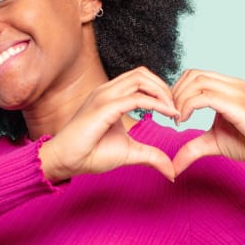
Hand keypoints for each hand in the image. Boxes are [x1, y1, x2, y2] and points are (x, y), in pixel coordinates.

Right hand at [39, 67, 180, 181]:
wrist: (66, 161)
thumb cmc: (91, 154)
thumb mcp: (130, 152)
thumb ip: (151, 155)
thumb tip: (171, 171)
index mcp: (111, 96)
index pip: (141, 79)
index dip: (161, 91)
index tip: (174, 111)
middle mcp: (107, 91)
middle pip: (143, 73)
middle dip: (165, 87)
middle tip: (177, 109)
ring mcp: (104, 96)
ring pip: (141, 79)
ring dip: (163, 92)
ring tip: (173, 111)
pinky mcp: (104, 108)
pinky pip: (137, 99)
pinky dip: (157, 104)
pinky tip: (167, 115)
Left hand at [170, 69, 244, 172]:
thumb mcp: (214, 143)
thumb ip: (193, 148)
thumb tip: (173, 167)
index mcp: (227, 87)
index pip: (194, 75)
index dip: (177, 90)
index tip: (171, 112)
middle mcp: (232, 85)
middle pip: (192, 75)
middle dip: (175, 93)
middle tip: (170, 115)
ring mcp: (236, 92)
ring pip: (197, 82)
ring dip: (180, 99)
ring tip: (178, 119)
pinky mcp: (238, 106)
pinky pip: (206, 97)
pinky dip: (188, 106)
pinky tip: (184, 120)